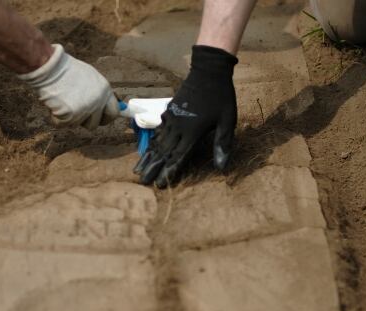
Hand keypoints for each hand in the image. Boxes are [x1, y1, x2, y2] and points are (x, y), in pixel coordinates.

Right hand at [19, 44, 119, 128]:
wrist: (50, 66)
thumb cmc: (66, 70)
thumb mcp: (90, 78)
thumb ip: (99, 93)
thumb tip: (105, 107)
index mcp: (105, 90)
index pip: (114, 112)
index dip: (106, 118)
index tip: (100, 120)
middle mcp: (98, 101)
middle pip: (94, 124)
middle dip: (84, 122)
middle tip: (74, 113)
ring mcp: (85, 109)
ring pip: (76, 124)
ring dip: (68, 117)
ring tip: (62, 100)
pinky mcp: (70, 115)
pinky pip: (62, 124)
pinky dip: (55, 118)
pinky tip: (54, 103)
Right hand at [134, 46, 237, 187]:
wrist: (208, 71)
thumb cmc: (221, 97)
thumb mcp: (227, 121)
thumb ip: (223, 144)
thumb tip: (222, 167)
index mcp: (192, 133)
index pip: (178, 157)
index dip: (169, 172)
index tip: (160, 184)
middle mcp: (178, 128)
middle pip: (163, 152)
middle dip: (153, 168)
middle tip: (143, 182)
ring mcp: (172, 119)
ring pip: (158, 142)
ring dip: (148, 157)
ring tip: (138, 169)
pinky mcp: (169, 111)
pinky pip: (159, 131)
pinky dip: (152, 142)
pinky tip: (147, 149)